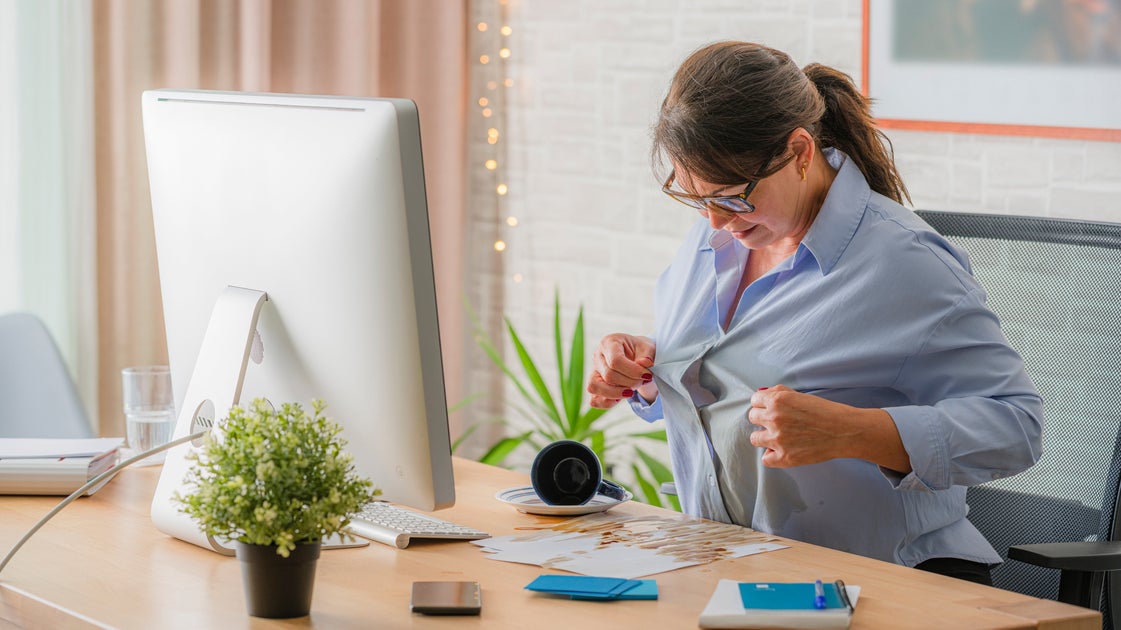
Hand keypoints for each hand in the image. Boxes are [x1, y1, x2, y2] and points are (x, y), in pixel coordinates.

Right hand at [587, 333, 655, 408]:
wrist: (636, 354)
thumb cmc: (640, 350)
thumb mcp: (648, 347)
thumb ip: (647, 355)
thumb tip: (646, 363)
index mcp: (609, 342)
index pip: (615, 361)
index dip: (633, 371)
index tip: (647, 376)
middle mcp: (597, 356)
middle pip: (608, 375)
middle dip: (629, 382)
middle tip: (643, 381)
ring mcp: (593, 371)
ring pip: (594, 387)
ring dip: (615, 393)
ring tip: (631, 392)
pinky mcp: (595, 385)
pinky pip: (594, 400)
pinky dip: (607, 402)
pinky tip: (620, 398)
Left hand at [747, 385, 877, 467]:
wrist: (844, 431)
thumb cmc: (825, 411)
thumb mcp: (800, 395)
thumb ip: (778, 392)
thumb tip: (761, 394)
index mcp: (777, 400)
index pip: (754, 400)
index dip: (764, 404)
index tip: (772, 409)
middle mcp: (774, 418)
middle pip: (752, 418)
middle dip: (764, 419)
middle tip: (779, 422)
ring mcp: (777, 439)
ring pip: (755, 438)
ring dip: (765, 437)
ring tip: (781, 437)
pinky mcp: (784, 457)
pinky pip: (765, 458)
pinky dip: (773, 455)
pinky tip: (783, 450)